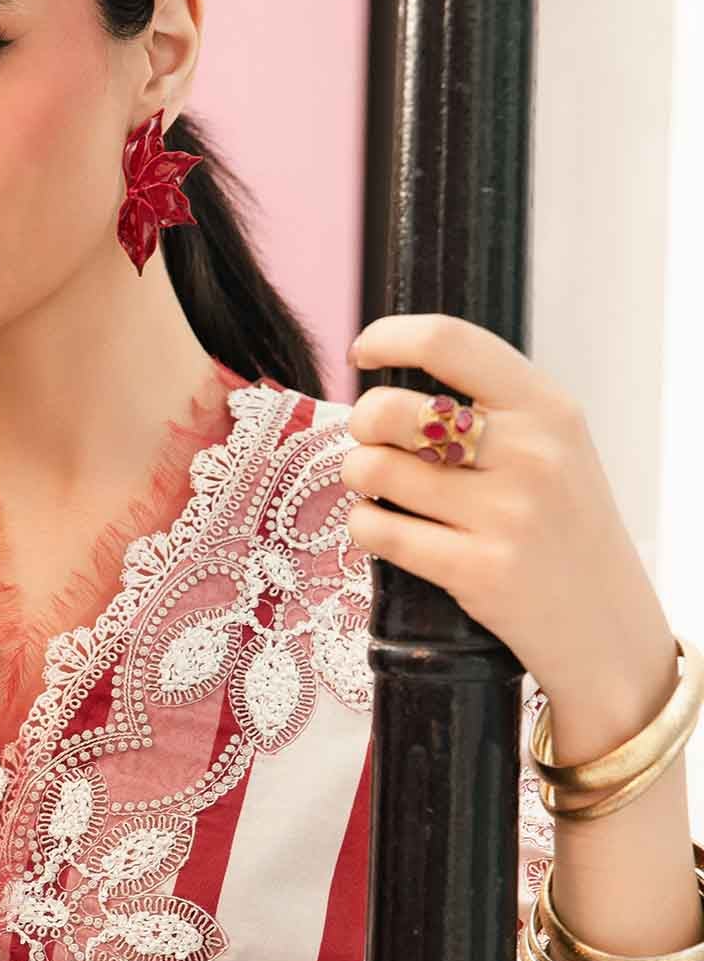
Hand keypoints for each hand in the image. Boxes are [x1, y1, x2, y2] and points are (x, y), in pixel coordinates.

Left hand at [337, 313, 672, 714]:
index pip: (448, 341)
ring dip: (357, 475)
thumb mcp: (554, 445)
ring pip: (375, 470)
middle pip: (393, 410)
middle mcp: (530, 454)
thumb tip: (390, 381)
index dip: (389, 338)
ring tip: (377, 485)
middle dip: (361, 422)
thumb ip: (491, 406)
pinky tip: (379, 525)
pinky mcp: (476, 570)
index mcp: (548, 407)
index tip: (364, 354)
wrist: (603, 621)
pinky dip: (362, 524)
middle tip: (371, 440)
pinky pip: (377, 529)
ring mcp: (504, 515)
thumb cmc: (562, 524)